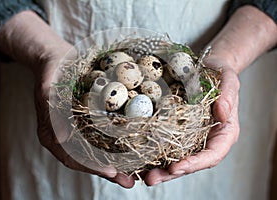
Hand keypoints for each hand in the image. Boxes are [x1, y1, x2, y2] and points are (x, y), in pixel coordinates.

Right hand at [0, 10, 135, 187]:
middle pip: (87, 161)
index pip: (71, 157)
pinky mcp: (88, 122)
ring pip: (97, 152)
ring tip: (137, 172)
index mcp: (51, 133)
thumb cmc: (50, 69)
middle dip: (109, 172)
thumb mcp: (47, 85)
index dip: (91, 167)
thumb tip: (61, 138)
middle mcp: (65, 136)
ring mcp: (77, 130)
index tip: (112, 172)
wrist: (57, 57)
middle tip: (130, 180)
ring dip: (117, 163)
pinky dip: (118, 145)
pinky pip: (103, 137)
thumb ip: (50, 110)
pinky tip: (134, 149)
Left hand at [143, 58, 239, 185]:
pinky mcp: (178, 132)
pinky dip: (154, 155)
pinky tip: (139, 160)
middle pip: (191, 163)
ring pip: (177, 159)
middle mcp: (207, 140)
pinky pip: (167, 146)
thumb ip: (228, 96)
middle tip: (151, 179)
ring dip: (159, 169)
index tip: (177, 168)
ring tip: (142, 175)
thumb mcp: (229, 80)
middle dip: (171, 173)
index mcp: (223, 134)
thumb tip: (223, 114)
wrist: (208, 68)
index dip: (195, 164)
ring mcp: (192, 138)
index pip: (212, 155)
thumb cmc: (221, 74)